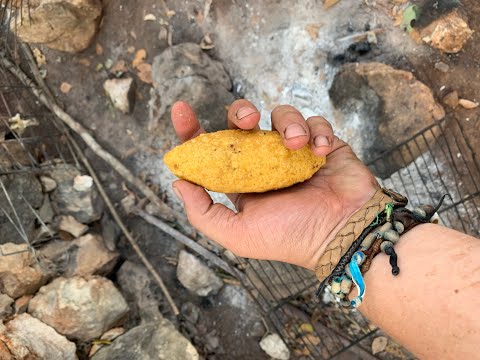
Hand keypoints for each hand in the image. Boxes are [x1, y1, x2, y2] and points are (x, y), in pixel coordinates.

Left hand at [170, 100, 378, 269]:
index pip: (211, 150)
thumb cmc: (289, 237)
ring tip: (296, 143)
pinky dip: (317, 130)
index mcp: (242, 181)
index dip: (193, 129)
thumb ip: (203, 213)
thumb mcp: (237, 234)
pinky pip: (314, 121)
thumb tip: (177, 182)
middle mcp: (264, 161)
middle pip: (243, 121)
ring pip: (280, 115)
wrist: (340, 234)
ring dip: (287, 122)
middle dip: (241, 112)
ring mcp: (293, 151)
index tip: (181, 110)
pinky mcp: (321, 144)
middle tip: (247, 121)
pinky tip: (320, 150)